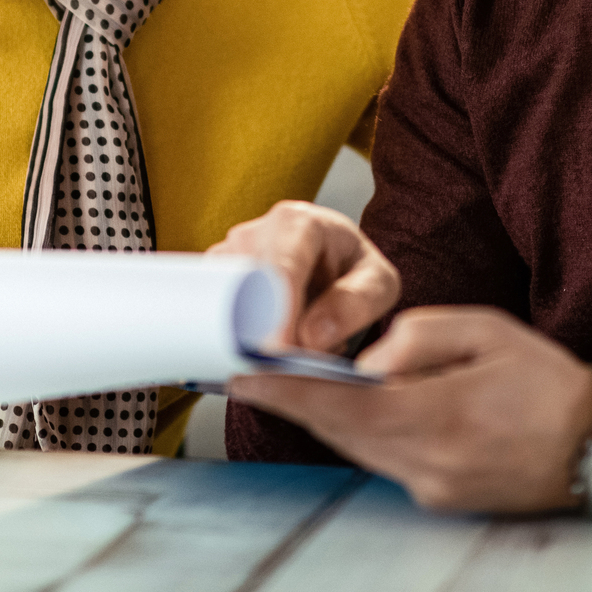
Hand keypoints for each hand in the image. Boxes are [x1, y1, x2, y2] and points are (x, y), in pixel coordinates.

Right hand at [207, 200, 397, 353]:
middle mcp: (256, 232)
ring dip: (250, 338)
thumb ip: (356, 304)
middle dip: (262, 333)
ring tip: (284, 353)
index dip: (280, 310)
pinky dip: (235, 339)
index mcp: (299, 223)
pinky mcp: (213, 280)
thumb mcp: (378, 284)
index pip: (282, 266)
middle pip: (245, 288)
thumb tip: (312, 337)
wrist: (333, 266)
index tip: (281, 350)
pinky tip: (261, 350)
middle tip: (283, 367)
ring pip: (225, 304)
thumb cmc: (355, 271)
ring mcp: (229, 256)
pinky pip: (213, 313)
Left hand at [228, 306, 591, 512]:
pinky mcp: (440, 501)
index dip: (288, 392)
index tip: (244, 376)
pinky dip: (361, 436)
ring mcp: (433, 490)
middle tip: (251, 374)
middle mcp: (428, 464)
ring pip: (357, 450)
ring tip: (292, 385)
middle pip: (339, 432)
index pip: (342, 406)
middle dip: (294, 403)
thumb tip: (366, 361)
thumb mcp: (489, 331)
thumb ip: (420, 337)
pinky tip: (355, 411)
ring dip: (325, 419)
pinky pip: (385, 462)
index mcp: (439, 418)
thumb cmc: (548, 383)